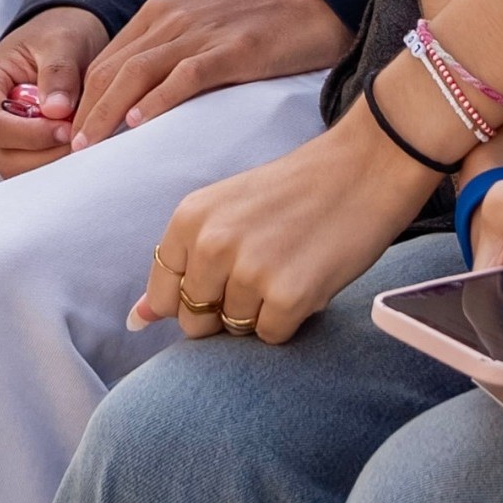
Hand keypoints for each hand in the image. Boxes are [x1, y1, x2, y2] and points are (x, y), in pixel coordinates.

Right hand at [0, 7, 112, 171]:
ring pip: (17, 168)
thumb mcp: (61, 42)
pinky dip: (54, 160)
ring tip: (81, 134)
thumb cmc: (55, 35)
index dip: (32, 135)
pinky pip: (31, 167)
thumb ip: (58, 72)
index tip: (67, 128)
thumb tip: (57, 109)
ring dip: (52, 160)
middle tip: (82, 136)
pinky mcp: (14, 147)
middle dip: (46, 152)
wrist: (60, 40)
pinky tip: (76, 141)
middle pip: (4, 155)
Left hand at [73, 0, 348, 143]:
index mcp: (161, 14)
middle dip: (85, 110)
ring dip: (108, 111)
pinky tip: (139, 122)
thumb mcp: (203, 33)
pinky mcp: (234, 49)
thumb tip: (135, 105)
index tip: (66, 135)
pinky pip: (185, 75)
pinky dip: (158, 99)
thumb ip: (169, 57)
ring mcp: (202, 32)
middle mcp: (173, 18)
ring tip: (88, 146)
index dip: (82, 99)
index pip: (106, 60)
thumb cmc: (261, 24)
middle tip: (66, 150)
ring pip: (138, 73)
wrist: (318, 0)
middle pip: (113, 68)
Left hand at [134, 114, 434, 347]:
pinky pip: (272, 336)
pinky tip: (309, 278)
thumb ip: (183, 263)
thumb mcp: (226, 211)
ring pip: (237, 330)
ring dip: (263, 311)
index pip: (164, 295)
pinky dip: (291, 319)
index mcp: (189, 219)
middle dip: (227, 310)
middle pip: (197, 321)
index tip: (225, 276)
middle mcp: (211, 245)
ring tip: (290, 266)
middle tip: (265, 269)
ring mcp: (250, 271)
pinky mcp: (289, 296)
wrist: (365, 167)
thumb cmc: (296, 191)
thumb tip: (136, 320)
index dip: (195, 297)